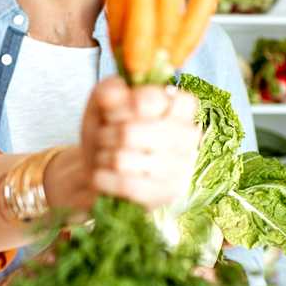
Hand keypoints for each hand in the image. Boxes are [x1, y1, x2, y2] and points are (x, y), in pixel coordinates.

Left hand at [81, 76, 200, 210]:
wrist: (97, 170)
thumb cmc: (107, 131)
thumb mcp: (102, 103)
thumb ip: (109, 91)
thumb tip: (115, 97)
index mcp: (178, 106)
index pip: (164, 98)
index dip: (135, 103)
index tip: (115, 111)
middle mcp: (188, 135)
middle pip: (131, 132)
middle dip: (106, 134)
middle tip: (104, 137)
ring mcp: (181, 167)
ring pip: (123, 159)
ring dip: (103, 157)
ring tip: (105, 157)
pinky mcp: (168, 193)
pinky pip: (126, 185)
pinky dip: (103, 179)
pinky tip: (101, 175)